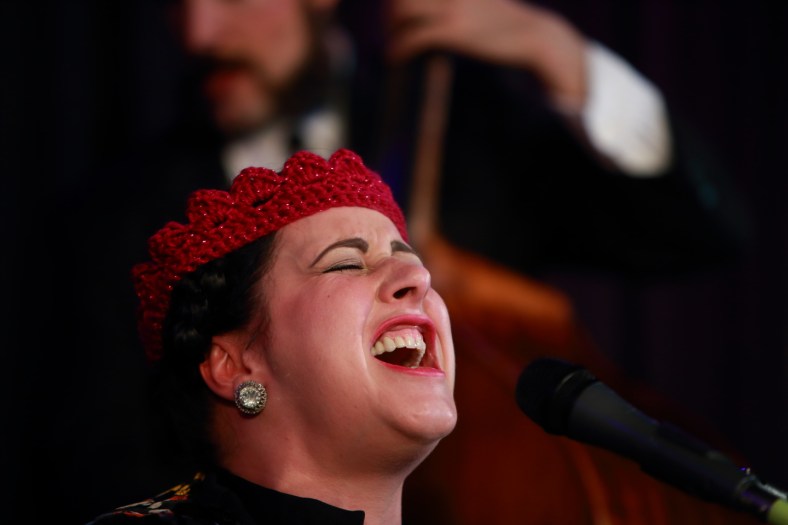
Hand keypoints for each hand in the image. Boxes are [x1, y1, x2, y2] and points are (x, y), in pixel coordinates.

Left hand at [385, 0, 588, 109]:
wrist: (534, 35)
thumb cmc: (508, 23)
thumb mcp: (482, 1)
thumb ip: (462, 2)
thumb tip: (446, 10)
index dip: (397, 1)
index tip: (394, 13)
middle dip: (389, 13)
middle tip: (391, 30)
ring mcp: (451, 9)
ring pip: (402, 12)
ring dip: (391, 30)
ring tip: (392, 45)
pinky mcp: (453, 32)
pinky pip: (413, 38)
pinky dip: (398, 48)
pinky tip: (395, 58)